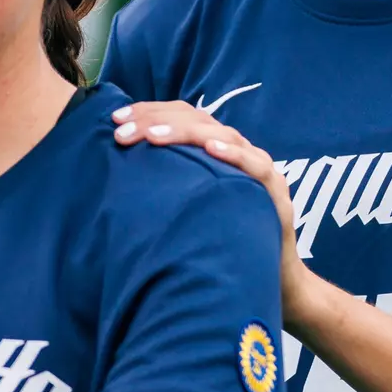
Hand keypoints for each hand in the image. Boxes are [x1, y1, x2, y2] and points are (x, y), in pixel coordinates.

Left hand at [112, 100, 311, 321]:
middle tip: (121, 128)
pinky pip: (256, 167)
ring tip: (152, 136)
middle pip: (199, 120)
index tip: (116, 118)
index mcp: (219, 150)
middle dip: (157, 119)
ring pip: (223, 136)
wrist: (271, 279)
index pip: (184, 117)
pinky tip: (211, 149)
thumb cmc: (223, 242)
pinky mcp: (275, 192)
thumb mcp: (189, 206)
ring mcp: (259, 169)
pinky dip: (234, 155)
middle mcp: (239, 152)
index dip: (151, 112)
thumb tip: (117, 177)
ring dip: (185, 133)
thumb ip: (169, 186)